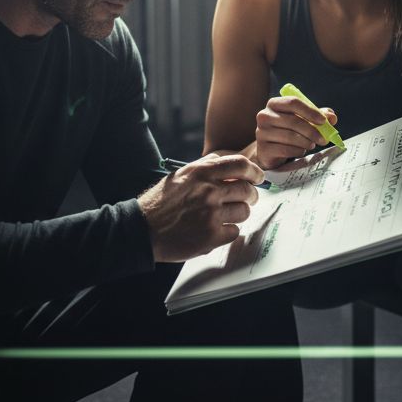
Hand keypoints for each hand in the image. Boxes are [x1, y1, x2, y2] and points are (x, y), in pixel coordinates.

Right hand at [138, 154, 263, 261]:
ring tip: (224, 216)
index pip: (241, 165)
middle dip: (250, 196)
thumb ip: (206, 167)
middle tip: (246, 200)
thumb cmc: (161, 202)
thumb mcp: (181, 175)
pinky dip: (228, 232)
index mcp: (202, 172)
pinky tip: (214, 230)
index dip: (255, 172)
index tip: (258, 178)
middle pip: (247, 190)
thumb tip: (231, 165)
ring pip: (244, 212)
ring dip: (238, 215)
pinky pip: (234, 232)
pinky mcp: (211, 236)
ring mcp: (211, 214)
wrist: (143, 229)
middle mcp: (209, 191)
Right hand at [254, 96, 337, 170]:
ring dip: (306, 142)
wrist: (270, 150)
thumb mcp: (303, 120)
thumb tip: (332, 117)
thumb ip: (318, 116)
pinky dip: (298, 151)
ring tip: (312, 144)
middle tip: (324, 139)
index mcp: (274, 104)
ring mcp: (261, 132)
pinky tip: (302, 150)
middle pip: (293, 120)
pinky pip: (285, 149)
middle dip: (312, 130)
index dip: (310, 111)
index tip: (324, 121)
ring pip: (290, 136)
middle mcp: (264, 116)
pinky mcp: (263, 149)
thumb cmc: (288, 130)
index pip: (293, 102)